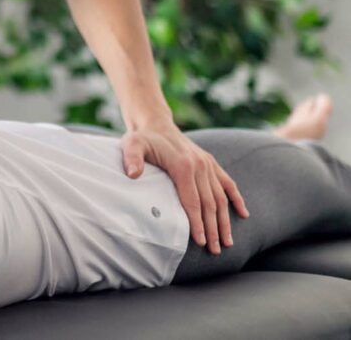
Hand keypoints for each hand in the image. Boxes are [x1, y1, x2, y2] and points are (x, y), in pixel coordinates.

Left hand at [120, 121, 248, 254]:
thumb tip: (133, 175)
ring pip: (221, 197)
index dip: (197, 223)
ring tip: (228, 242)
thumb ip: (131, 159)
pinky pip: (228, 182)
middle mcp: (200, 165)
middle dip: (213, 229)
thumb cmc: (141, 139)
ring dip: (225, 221)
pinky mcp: (210, 162)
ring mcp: (207, 164)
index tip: (201, 242)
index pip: (193, 201)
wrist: (154, 123)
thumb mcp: (131, 145)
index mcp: (183, 165)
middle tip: (215, 251)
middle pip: (209, 203)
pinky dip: (236, 199)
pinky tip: (244, 214)